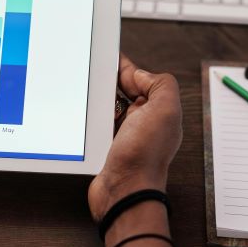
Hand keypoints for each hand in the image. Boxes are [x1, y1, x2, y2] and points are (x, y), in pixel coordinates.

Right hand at [88, 53, 181, 221]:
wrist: (123, 191)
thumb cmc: (144, 157)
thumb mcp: (165, 110)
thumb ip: (160, 84)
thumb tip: (140, 75)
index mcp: (159, 110)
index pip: (141, 79)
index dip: (126, 67)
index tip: (109, 55)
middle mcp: (143, 122)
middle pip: (123, 91)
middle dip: (109, 80)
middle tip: (93, 70)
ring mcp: (124, 134)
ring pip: (108, 106)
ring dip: (97, 98)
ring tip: (86, 88)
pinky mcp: (106, 146)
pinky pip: (96, 124)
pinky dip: (90, 117)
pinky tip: (82, 112)